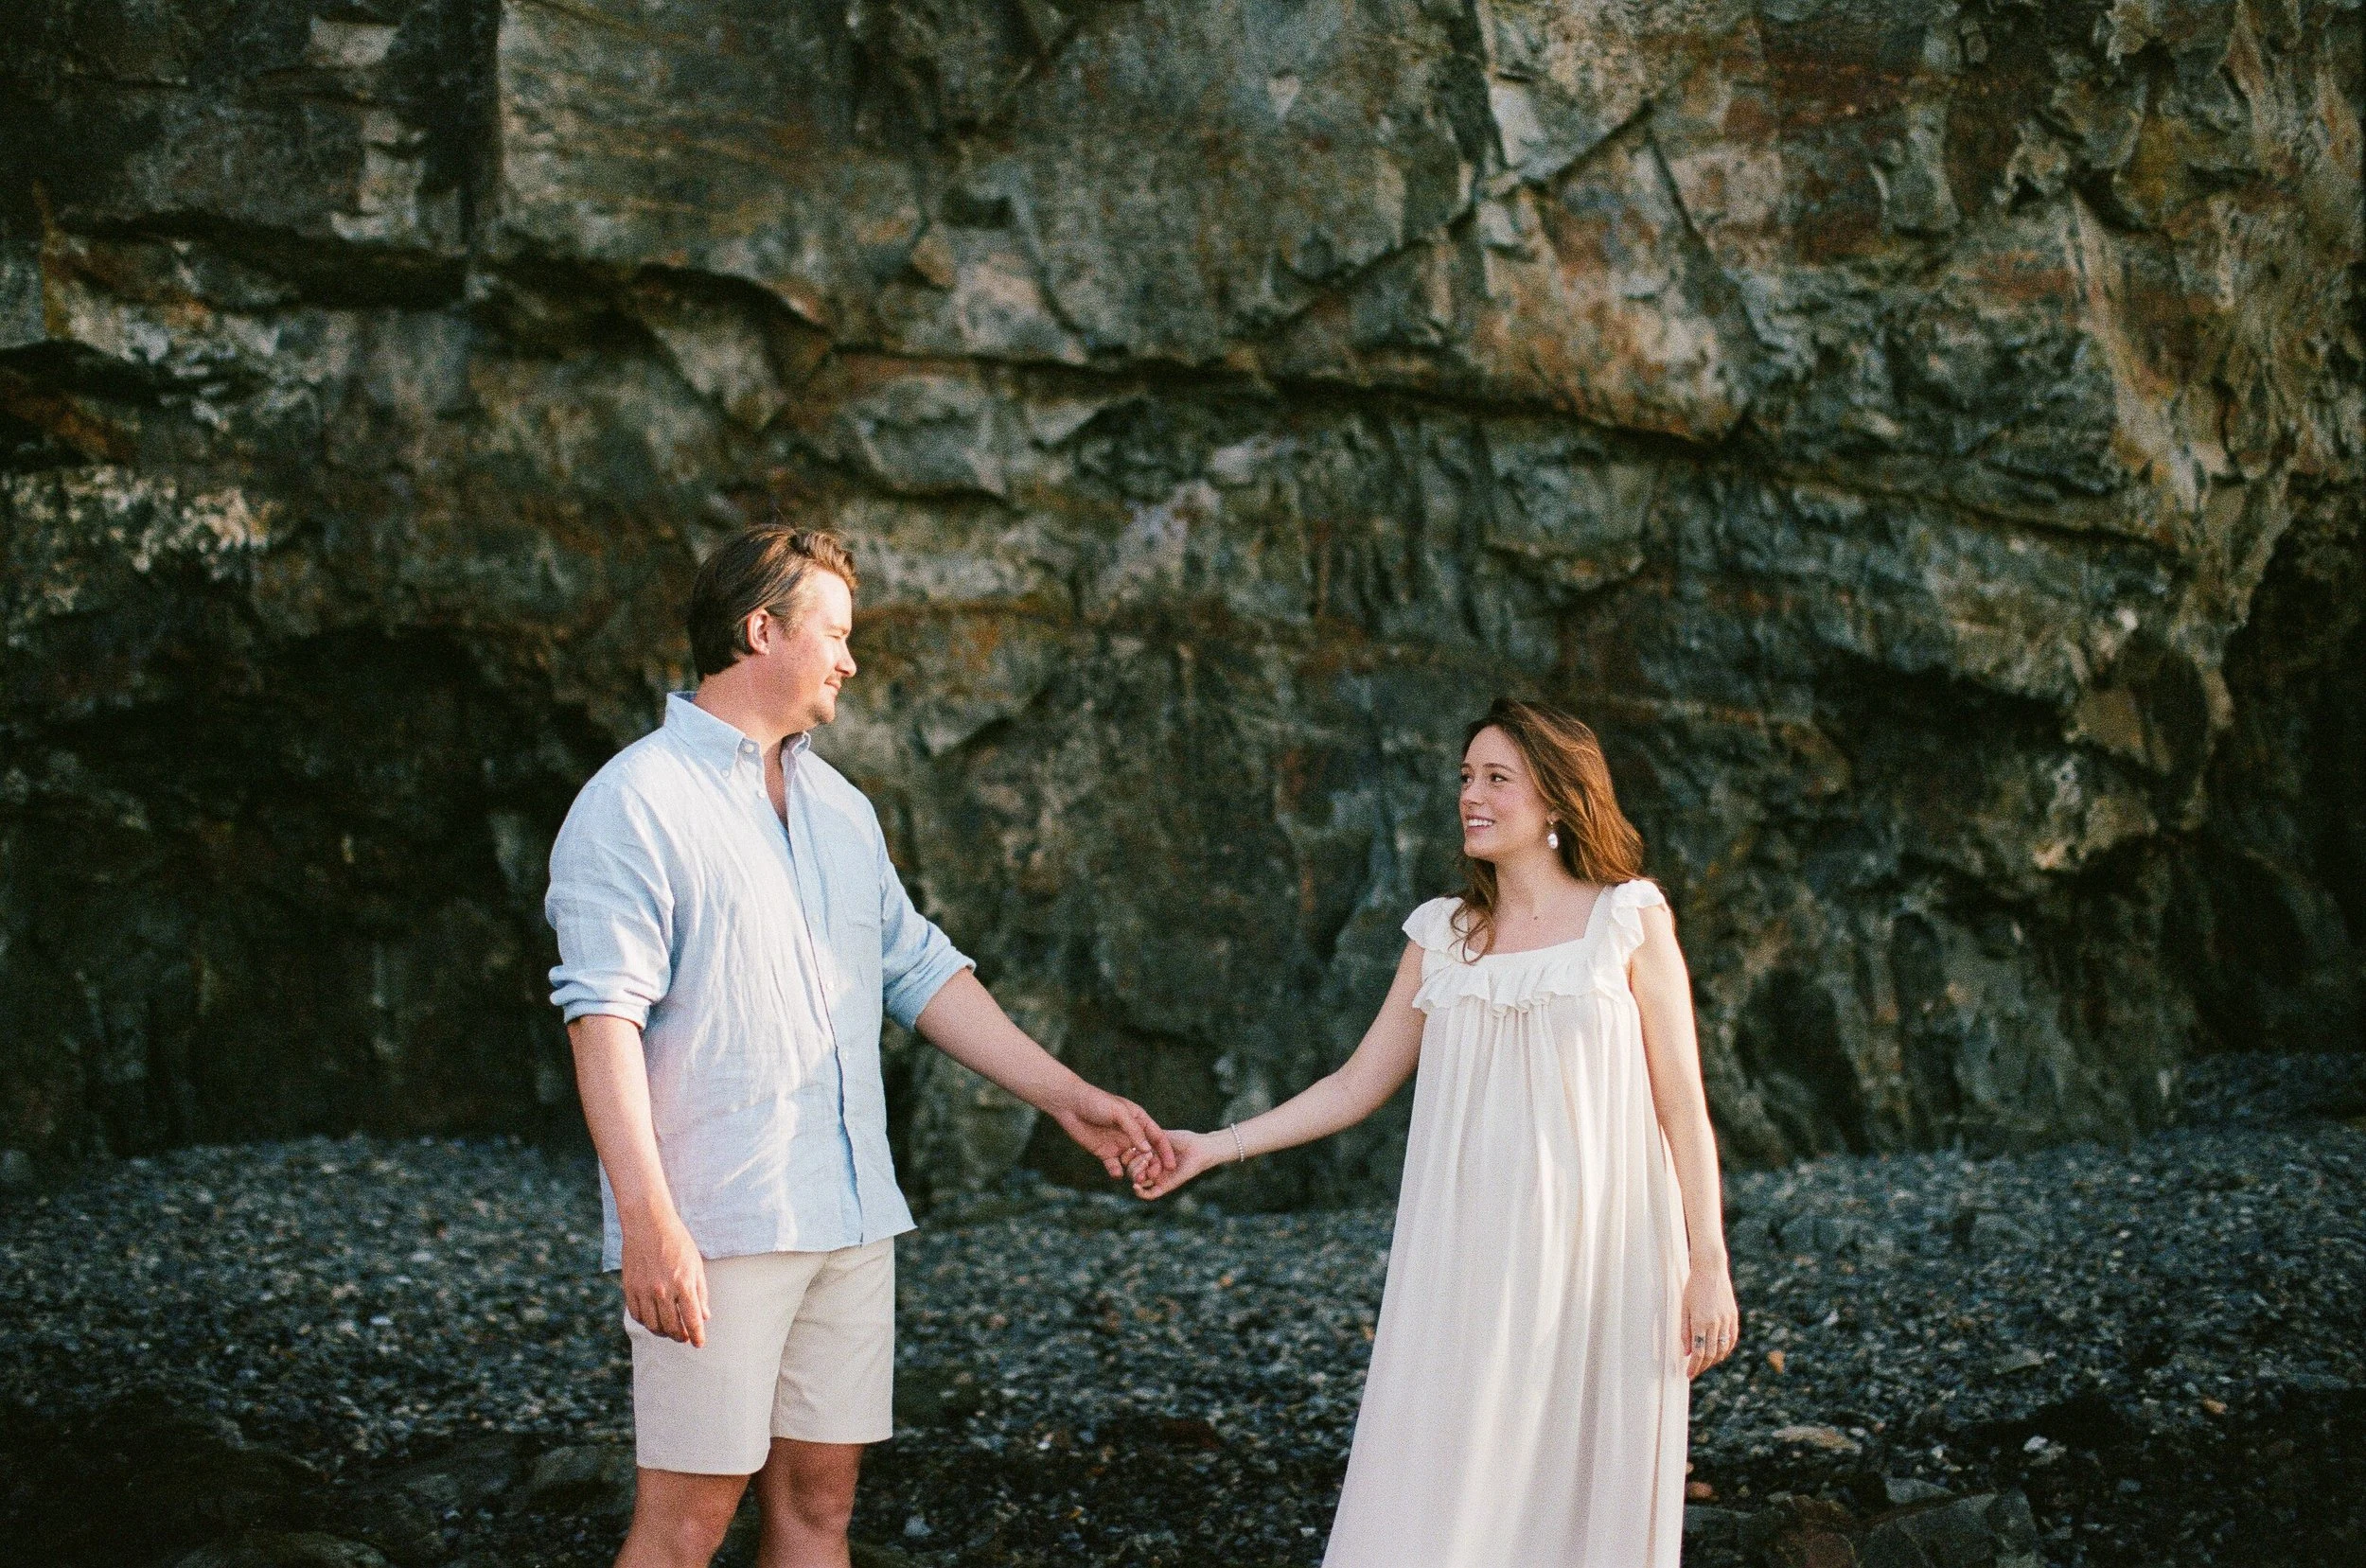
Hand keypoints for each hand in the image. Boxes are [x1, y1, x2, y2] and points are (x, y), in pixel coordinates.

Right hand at [620, 1210, 710, 1347]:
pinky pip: (637, 1315)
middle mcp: (663, 1290)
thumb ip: (701, 1292)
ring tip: (670, 1331)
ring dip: (663, 1333)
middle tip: (685, 1338)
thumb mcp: (696, 1264)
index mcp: (683, 1283)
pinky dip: (646, 1322)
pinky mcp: (630, 1288)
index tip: (699, 1344)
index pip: (692, 1320)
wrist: (648, 1223)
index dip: (697, 1336)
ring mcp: (644, 1290)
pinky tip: (653, 1320)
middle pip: (672, 1327)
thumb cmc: (677, 1241)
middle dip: (680, 1337)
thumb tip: (704, 1316)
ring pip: (653, 1325)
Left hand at [1049, 1084, 1177, 1182]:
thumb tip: (1148, 1149)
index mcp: (1139, 1120)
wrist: (1070, 1104)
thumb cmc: (1097, 1101)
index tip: (1172, 1165)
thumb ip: (1134, 1131)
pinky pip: (1114, 1166)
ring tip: (1135, 1179)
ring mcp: (1118, 1144)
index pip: (1157, 1137)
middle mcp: (1131, 1134)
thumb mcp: (1119, 1112)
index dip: (1165, 1151)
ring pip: (1132, 1162)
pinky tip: (1116, 1173)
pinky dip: (1117, 1172)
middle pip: (1147, 1153)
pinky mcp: (1104, 1152)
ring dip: (1135, 1171)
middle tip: (1153, 1176)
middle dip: (1151, 1165)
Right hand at [1131, 1129, 1226, 1199]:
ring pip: (1137, 1182)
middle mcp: (1150, 1168)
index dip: (1127, 1155)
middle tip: (1146, 1156)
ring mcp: (1156, 1178)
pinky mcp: (1164, 1186)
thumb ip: (1145, 1137)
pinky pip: (1149, 1194)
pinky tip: (1136, 1186)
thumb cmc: (1183, 1140)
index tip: (1132, 1146)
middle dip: (1133, 1165)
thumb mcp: (1160, 1136)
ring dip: (1136, 1175)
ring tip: (1145, 1166)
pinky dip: (1140, 1193)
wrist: (1199, 1149)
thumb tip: (1129, 1134)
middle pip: (1131, 1172)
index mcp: (1147, 1156)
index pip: (1128, 1159)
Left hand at [1681, 1259, 1738, 1377]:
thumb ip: (1685, 1331)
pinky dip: (1726, 1349)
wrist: (1711, 1269)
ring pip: (1723, 1349)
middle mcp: (1716, 1323)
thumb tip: (1686, 1352)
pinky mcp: (1733, 1316)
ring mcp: (1727, 1320)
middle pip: (1711, 1354)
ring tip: (1705, 1364)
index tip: (1688, 1374)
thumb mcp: (1684, 1308)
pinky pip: (1732, 1339)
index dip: (1693, 1366)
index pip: (1698, 1352)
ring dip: (1714, 1360)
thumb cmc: (1693, 1287)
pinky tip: (1720, 1354)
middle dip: (1702, 1366)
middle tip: (1695, 1372)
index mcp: (1701, 1322)